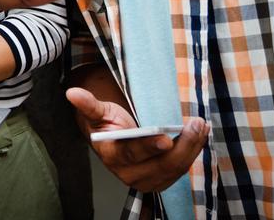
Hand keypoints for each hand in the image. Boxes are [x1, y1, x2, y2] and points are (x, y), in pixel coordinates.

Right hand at [67, 87, 208, 192]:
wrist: (112, 142)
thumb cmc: (107, 123)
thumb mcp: (98, 112)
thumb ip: (88, 105)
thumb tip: (72, 93)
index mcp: (112, 155)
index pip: (133, 153)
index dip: (149, 146)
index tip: (165, 138)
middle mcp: (129, 174)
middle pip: (161, 165)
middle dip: (183, 146)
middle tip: (196, 123)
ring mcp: (146, 180)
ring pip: (175, 169)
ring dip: (192, 148)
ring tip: (201, 126)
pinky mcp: (160, 181)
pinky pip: (180, 171)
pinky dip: (192, 153)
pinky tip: (200, 136)